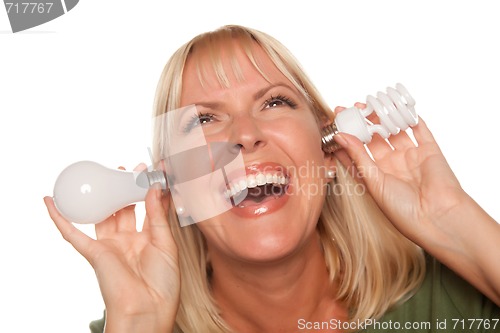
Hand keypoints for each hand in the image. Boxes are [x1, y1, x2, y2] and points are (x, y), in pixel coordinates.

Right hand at [44, 166, 179, 332]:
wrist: (148, 310)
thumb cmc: (163, 283)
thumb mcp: (166, 243)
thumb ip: (158, 215)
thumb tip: (154, 189)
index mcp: (148, 239)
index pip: (147, 209)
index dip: (148, 191)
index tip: (152, 173)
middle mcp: (128, 240)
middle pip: (123, 209)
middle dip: (124, 189)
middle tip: (127, 170)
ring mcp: (110, 246)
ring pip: (101, 216)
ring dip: (101, 197)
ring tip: (104, 174)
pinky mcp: (95, 253)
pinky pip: (73, 235)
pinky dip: (60, 219)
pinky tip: (51, 202)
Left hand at [332, 104, 463, 241]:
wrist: (437, 217)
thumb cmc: (403, 210)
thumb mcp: (373, 182)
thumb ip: (358, 157)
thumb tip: (340, 136)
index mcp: (375, 177)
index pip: (356, 153)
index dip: (346, 138)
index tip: (334, 122)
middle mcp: (391, 166)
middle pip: (374, 139)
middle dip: (362, 124)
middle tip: (352, 108)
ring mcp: (410, 157)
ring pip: (394, 132)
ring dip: (383, 118)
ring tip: (371, 104)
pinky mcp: (429, 151)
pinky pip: (420, 130)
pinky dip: (411, 118)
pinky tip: (400, 106)